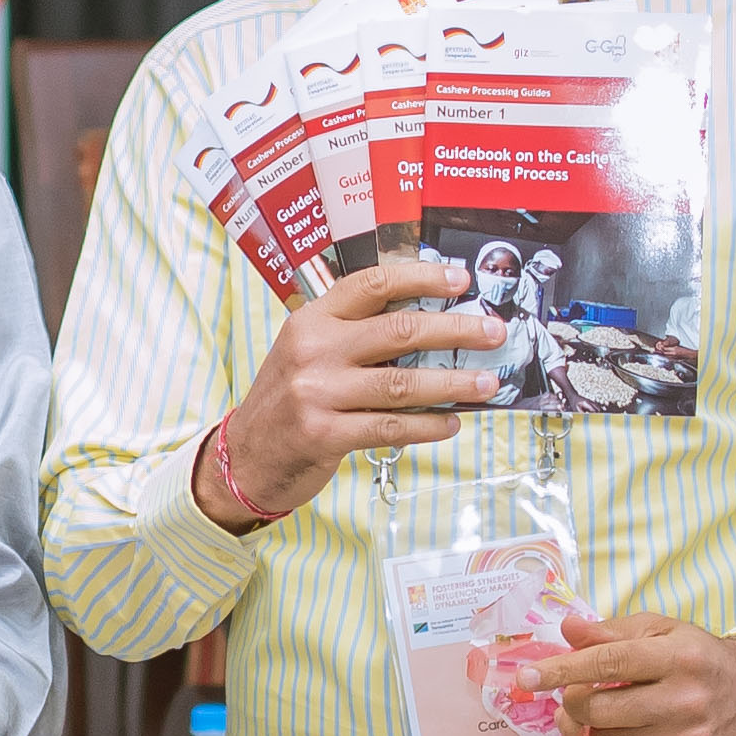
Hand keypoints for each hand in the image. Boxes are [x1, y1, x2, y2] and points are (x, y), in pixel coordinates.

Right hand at [198, 252, 502, 521]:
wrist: (243, 457)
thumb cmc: (287, 399)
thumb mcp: (307, 351)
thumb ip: (353, 333)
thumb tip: (429, 321)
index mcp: (312, 319)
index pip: (372, 285)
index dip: (421, 278)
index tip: (460, 281)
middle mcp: (313, 350)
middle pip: (399, 330)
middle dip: (455, 330)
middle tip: (493, 333)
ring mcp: (316, 393)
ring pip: (403, 383)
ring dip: (453, 383)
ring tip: (486, 384)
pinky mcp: (324, 435)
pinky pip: (390, 427)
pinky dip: (427, 426)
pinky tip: (451, 423)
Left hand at [521, 614, 735, 735]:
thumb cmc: (698, 658)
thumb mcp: (662, 631)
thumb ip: (613, 631)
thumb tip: (569, 630)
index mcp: (679, 656)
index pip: (607, 663)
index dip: (561, 670)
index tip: (527, 677)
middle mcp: (687, 699)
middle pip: (601, 710)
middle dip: (576, 704)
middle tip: (578, 697)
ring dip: (591, 733)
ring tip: (599, 719)